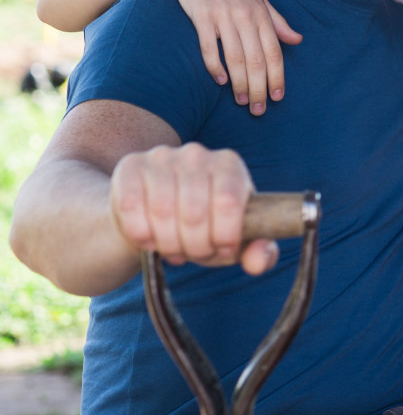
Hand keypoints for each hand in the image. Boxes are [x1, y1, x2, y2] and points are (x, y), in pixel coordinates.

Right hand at [109, 143, 277, 273]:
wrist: (155, 216)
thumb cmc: (205, 227)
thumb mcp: (236, 241)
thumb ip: (260, 252)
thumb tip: (258, 261)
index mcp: (230, 165)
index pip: (229, 202)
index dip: (225, 237)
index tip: (222, 249)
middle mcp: (197, 154)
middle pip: (195, 212)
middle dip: (196, 246)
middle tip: (195, 254)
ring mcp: (162, 156)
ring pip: (162, 211)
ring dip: (168, 243)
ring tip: (175, 249)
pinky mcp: (130, 166)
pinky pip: (131, 208)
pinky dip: (141, 234)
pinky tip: (150, 240)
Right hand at [169, 0, 301, 115]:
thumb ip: (276, 20)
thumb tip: (297, 40)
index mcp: (261, 14)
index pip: (274, 52)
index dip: (277, 77)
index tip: (277, 97)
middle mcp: (245, 17)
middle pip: (256, 60)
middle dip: (259, 88)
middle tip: (258, 110)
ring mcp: (222, 17)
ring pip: (235, 58)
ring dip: (240, 84)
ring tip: (241, 102)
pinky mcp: (201, 17)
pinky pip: (209, 47)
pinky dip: (216, 66)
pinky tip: (221, 82)